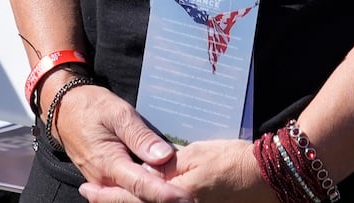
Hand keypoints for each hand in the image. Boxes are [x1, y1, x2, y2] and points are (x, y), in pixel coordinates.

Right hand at [46, 83, 183, 202]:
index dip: (164, 194)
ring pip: (132, 197)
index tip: (185, 197)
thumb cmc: (93, 108)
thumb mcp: (119, 114)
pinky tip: (163, 190)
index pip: (141, 185)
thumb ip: (141, 137)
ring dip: (155, 197)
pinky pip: (126, 191)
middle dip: (163, 200)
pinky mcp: (106, 180)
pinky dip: (144, 192)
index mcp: (109, 163)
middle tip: (190, 200)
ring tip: (181, 197)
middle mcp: (104, 179)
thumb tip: (163, 156)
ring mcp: (104, 182)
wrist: (66, 110)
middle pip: (138, 197)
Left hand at [81, 138, 269, 202]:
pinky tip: (148, 196)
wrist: (266, 176)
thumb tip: (143, 169)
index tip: (87, 189)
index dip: (106, 194)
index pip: (130, 196)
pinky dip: (152, 201)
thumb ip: (166, 164)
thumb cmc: (232, 161)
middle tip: (92, 194)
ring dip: (132, 202)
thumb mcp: (195, 155)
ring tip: (115, 195)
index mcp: (173, 196)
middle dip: (115, 201)